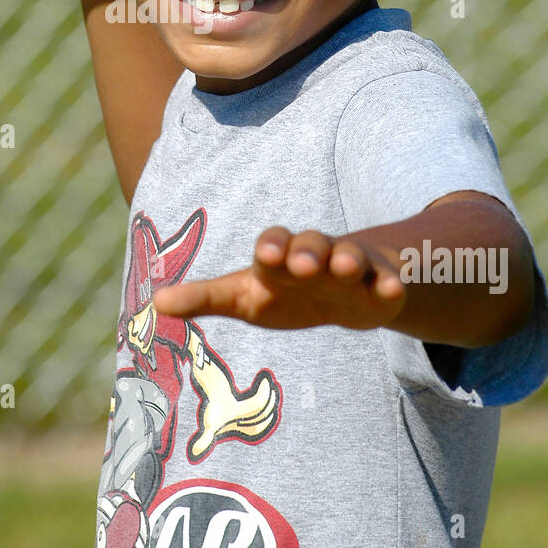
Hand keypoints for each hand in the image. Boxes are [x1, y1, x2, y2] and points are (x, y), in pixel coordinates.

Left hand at [151, 227, 406, 330]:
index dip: (270, 247)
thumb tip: (155, 303)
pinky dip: (389, 283)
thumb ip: (205, 299)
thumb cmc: (286, 292)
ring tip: (348, 267)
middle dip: (307, 251)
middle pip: (311, 244)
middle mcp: (315, 254)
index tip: (265, 256)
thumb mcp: (245, 298)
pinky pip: (386, 279)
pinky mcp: (380, 284)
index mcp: (280, 256)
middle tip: (304, 263)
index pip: (272, 243)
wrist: (344, 294)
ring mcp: (350, 267)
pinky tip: (392, 291)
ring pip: (349, 256)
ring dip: (348, 259)